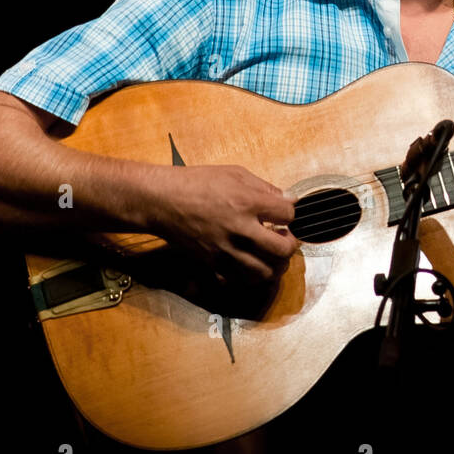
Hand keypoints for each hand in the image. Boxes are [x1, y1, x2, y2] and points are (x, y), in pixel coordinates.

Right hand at [149, 164, 298, 285]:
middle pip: (282, 250)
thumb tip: (287, 199)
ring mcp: (225, 249)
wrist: (162, 200)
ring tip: (271, 255)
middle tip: (285, 239)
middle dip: (290, 245)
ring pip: (264, 272)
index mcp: (248, 202)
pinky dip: (249, 275)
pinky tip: (250, 263)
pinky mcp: (212, 262)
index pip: (289, 215)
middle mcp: (239, 229)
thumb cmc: (197, 183)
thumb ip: (265, 188)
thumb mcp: (235, 173)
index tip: (285, 215)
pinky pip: (239, 280)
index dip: (291, 215)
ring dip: (274, 265)